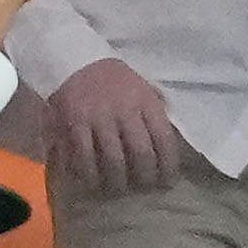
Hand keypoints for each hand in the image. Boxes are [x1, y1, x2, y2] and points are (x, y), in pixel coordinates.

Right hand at [49, 55, 180, 196]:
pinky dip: (89, 174)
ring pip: (113, 160)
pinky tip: (92, 182)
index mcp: (145, 101)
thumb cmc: (113, 78)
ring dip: (117, 182)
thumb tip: (173, 140)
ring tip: (118, 189)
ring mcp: (98, 118)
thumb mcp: (142, 86)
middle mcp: (124, 110)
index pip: (164, 140)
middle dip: (144, 178)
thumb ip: (156, 110)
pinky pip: (84, 157)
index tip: (167, 181)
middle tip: (143, 187)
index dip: (168, 166)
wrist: (74, 58)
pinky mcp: (74, 124)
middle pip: (141, 154)